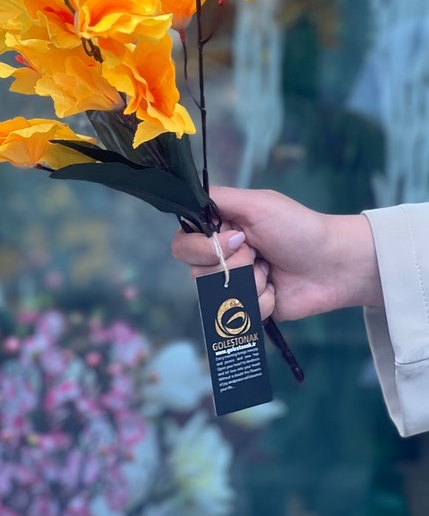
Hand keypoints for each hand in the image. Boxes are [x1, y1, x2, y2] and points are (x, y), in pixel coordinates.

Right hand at [171, 187, 382, 321]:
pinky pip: (239, 316)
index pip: (183, 246)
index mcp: (217, 230)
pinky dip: (261, 302)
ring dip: (249, 283)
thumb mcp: (256, 203)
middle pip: (196, 274)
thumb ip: (217, 199)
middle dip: (233, 267)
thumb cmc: (297, 228)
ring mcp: (233, 286)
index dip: (204, 248)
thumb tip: (189, 204)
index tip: (236, 240)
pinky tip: (276, 289)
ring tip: (270, 272)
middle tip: (258, 255)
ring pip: (218, 297)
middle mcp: (220, 258)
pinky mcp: (249, 310)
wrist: (333, 264)